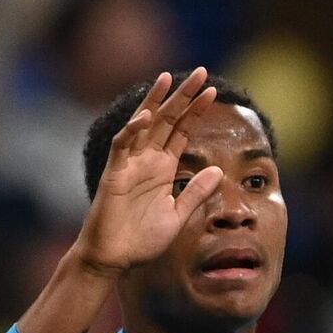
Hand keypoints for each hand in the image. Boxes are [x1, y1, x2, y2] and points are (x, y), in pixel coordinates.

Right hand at [72, 68, 222, 275]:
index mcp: (163, 168)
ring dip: (155, 101)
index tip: (213, 92)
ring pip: (142, 125)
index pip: (182, 131)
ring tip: (169, 78)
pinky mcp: (113, 175)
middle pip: (166, 120)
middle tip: (202, 73)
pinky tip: (146, 117)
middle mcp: (146, 160)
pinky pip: (121, 147)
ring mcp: (128, 165)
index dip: (196, 112)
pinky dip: (132, 131)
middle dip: (183, 96)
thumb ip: (196, 193)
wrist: (114, 259)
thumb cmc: (141, 239)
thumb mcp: (178, 215)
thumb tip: (219, 171)